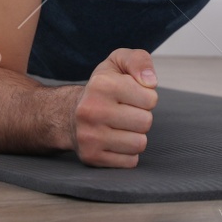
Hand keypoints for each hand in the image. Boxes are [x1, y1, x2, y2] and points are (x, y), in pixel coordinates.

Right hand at [70, 47, 158, 167]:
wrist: (70, 114)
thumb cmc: (103, 87)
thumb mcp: (118, 62)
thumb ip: (139, 60)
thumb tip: (151, 82)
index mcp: (101, 84)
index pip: (150, 98)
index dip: (146, 97)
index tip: (132, 95)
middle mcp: (91, 110)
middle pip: (146, 122)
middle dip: (141, 116)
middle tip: (126, 112)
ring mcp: (89, 136)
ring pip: (139, 144)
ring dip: (136, 135)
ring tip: (121, 126)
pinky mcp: (91, 156)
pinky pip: (130, 161)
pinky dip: (128, 152)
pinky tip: (115, 140)